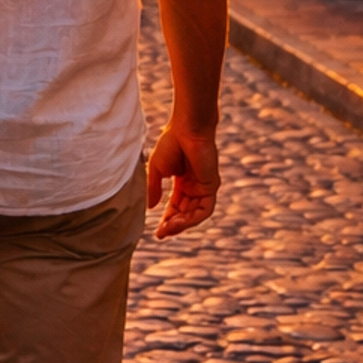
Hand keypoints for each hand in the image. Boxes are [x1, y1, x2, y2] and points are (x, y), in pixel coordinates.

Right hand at [147, 120, 218, 239]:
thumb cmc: (171, 143)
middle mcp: (195, 186)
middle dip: (173, 225)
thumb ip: (154, 188)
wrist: (187, 129)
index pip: (176, 206)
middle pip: (185, 213)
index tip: (157, 231)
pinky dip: (192, 219)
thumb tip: (150, 207)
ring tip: (166, 229)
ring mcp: (204, 187)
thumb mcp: (157, 169)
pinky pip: (204, 210)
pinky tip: (178, 222)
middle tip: (161, 233)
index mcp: (183, 181)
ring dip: (181, 224)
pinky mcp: (211, 187)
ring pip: (194, 215)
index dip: (167, 218)